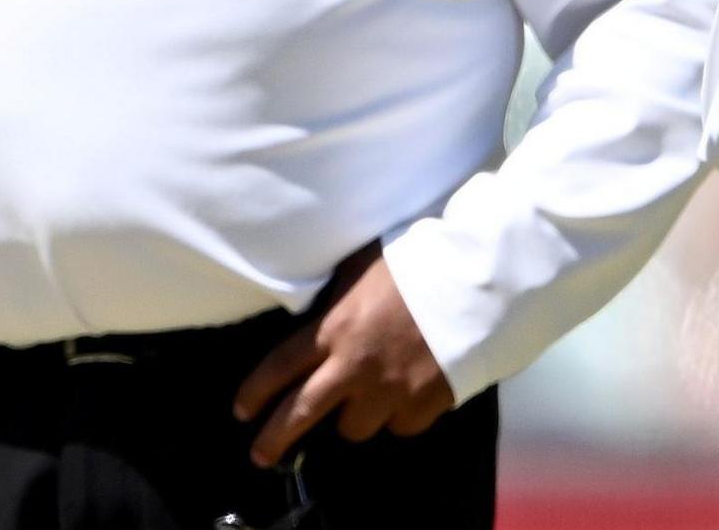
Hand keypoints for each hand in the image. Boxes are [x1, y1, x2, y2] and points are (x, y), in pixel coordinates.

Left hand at [232, 244, 453, 467]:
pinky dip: (400, 415)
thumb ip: (333, 300)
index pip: (279, 367)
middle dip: (275, 438)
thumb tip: (314, 311)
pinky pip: (400, 426)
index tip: (242, 410)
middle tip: (261, 456)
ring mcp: (390, 391)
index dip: (255, 392)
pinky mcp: (424, 406)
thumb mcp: (359, 269)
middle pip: (302, 413)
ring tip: (367, 395)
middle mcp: (354, 366)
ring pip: (355, 427)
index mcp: (333, 329)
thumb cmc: (415, 264)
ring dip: (356, 416)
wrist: (477, 283)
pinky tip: (408, 391)